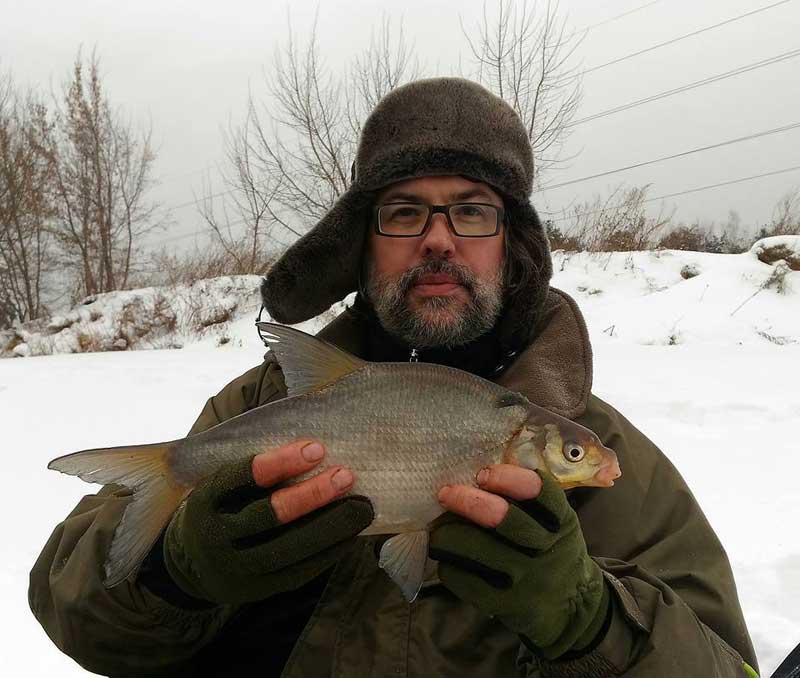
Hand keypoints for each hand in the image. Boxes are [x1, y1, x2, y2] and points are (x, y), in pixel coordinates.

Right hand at [163, 440, 373, 603]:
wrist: (190, 565)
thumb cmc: (222, 508)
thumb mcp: (223, 486)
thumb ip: (257, 471)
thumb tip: (316, 447)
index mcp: (207, 499)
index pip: (243, 477)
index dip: (281, 462)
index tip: (316, 448)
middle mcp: (217, 535)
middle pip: (269, 515)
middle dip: (312, 495)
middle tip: (346, 476)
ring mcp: (237, 567)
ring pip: (289, 548)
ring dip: (330, 525)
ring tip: (361, 506)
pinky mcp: (259, 589)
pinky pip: (299, 571)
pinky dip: (329, 551)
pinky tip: (351, 532)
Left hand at [431, 466, 609, 659]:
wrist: (573, 607)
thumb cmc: (553, 549)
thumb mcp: (557, 522)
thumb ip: (530, 500)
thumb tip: (476, 474)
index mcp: (559, 520)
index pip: (538, 491)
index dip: (507, 478)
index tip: (482, 474)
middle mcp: (545, 548)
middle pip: (501, 518)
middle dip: (467, 501)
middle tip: (445, 494)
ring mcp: (525, 578)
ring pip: (476, 548)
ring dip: (447, 534)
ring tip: (438, 529)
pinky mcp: (505, 604)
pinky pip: (466, 580)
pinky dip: (449, 564)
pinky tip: (446, 557)